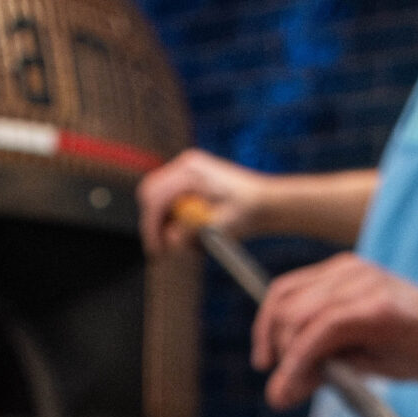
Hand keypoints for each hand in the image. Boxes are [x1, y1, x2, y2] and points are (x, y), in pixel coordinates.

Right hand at [136, 148, 271, 256]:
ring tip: (184, 242)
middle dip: (153, 224)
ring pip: (157, 199)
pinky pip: (168, 201)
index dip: (151, 224)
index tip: (156, 248)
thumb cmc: (251, 210)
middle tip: (162, 250)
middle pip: (150, 194)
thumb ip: (194, 232)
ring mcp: (186, 172)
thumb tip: (171, 240)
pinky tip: (190, 232)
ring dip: (164, 223)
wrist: (267, 202)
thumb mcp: (223, 225)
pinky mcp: (188, 182)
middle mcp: (185, 166)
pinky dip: (173, 220)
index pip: (155, 195)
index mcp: (192, 171)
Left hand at [250, 255, 417, 409]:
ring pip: (298, 318)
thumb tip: (280, 388)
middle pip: (284, 304)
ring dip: (286, 361)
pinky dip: (302, 361)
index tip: (264, 361)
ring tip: (290, 391)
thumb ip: (320, 361)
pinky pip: (321, 332)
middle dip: (274, 348)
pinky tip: (299, 383)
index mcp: (343, 274)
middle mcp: (349, 271)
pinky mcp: (376, 307)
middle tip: (283, 386)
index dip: (264, 327)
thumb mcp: (358, 354)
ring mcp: (364, 285)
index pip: (284, 291)